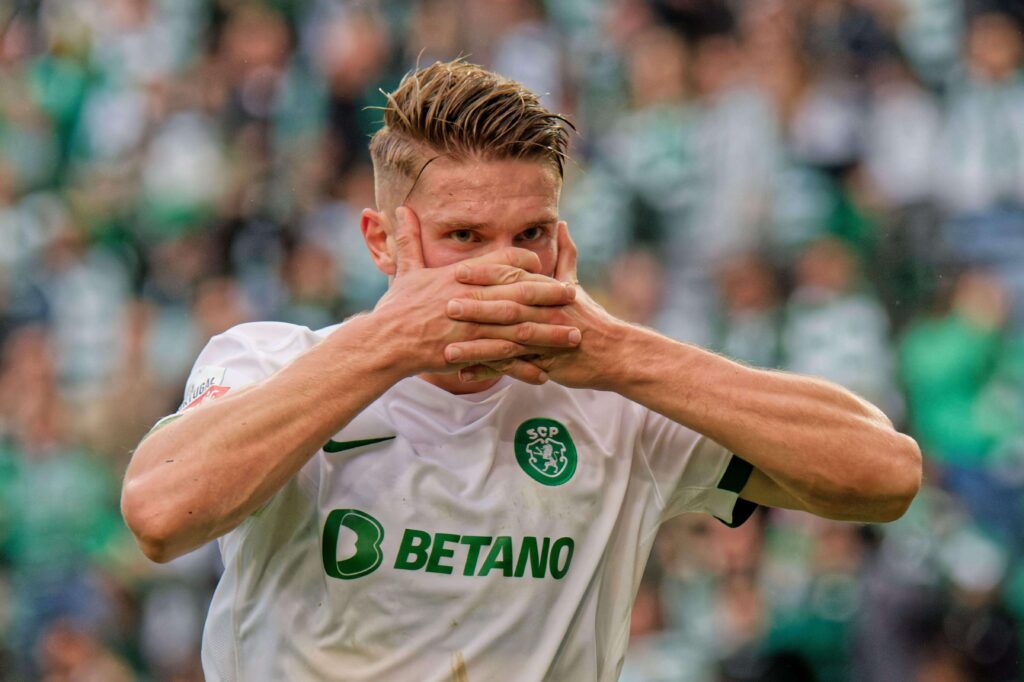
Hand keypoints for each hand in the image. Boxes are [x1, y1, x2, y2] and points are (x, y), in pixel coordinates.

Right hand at [370, 208, 581, 383]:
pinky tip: (545, 370)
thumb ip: (409, 240)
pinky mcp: (470, 351)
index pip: (502, 261)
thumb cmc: (395, 307)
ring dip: (549, 332)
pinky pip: (505, 357)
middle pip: (520, 291)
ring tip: (573, 335)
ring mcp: (473, 325)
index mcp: (461, 276)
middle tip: (573, 295)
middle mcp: (472, 297)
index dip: (525, 263)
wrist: (385, 342)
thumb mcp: (405, 270)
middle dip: (550, 294)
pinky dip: (525, 364)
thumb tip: (400, 210)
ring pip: (520, 327)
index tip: (543, 267)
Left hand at [445, 222, 630, 389]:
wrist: (614, 353)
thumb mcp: (575, 284)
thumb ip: (565, 255)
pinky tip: (463, 374)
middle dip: (477, 306)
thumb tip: (563, 224)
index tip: (459, 270)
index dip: (486, 274)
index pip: (513, 278)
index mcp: (546, 291)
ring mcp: (544, 339)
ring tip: (448, 349)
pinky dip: (488, 372)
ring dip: (477, 345)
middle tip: (446, 304)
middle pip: (507, 307)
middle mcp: (544, 312)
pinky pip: (512, 369)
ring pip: (507, 340)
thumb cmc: (590, 318)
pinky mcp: (545, 363)